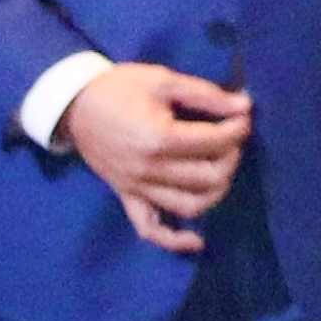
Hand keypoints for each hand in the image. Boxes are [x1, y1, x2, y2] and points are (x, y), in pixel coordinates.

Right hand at [58, 63, 251, 252]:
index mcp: (158, 138)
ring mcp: (135, 188)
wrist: (76, 106)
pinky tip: (196, 240)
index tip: (242, 114)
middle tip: (233, 138)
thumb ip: (207, 95)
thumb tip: (245, 105)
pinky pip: (149, 228)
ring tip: (222, 167)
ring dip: (216, 190)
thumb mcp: (164, 80)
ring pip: (189, 205)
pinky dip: (173, 239)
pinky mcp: (126, 197)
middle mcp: (148, 170)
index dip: (238, 128)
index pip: (215, 143)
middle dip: (232, 156)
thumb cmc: (120, 89)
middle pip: (209, 177)